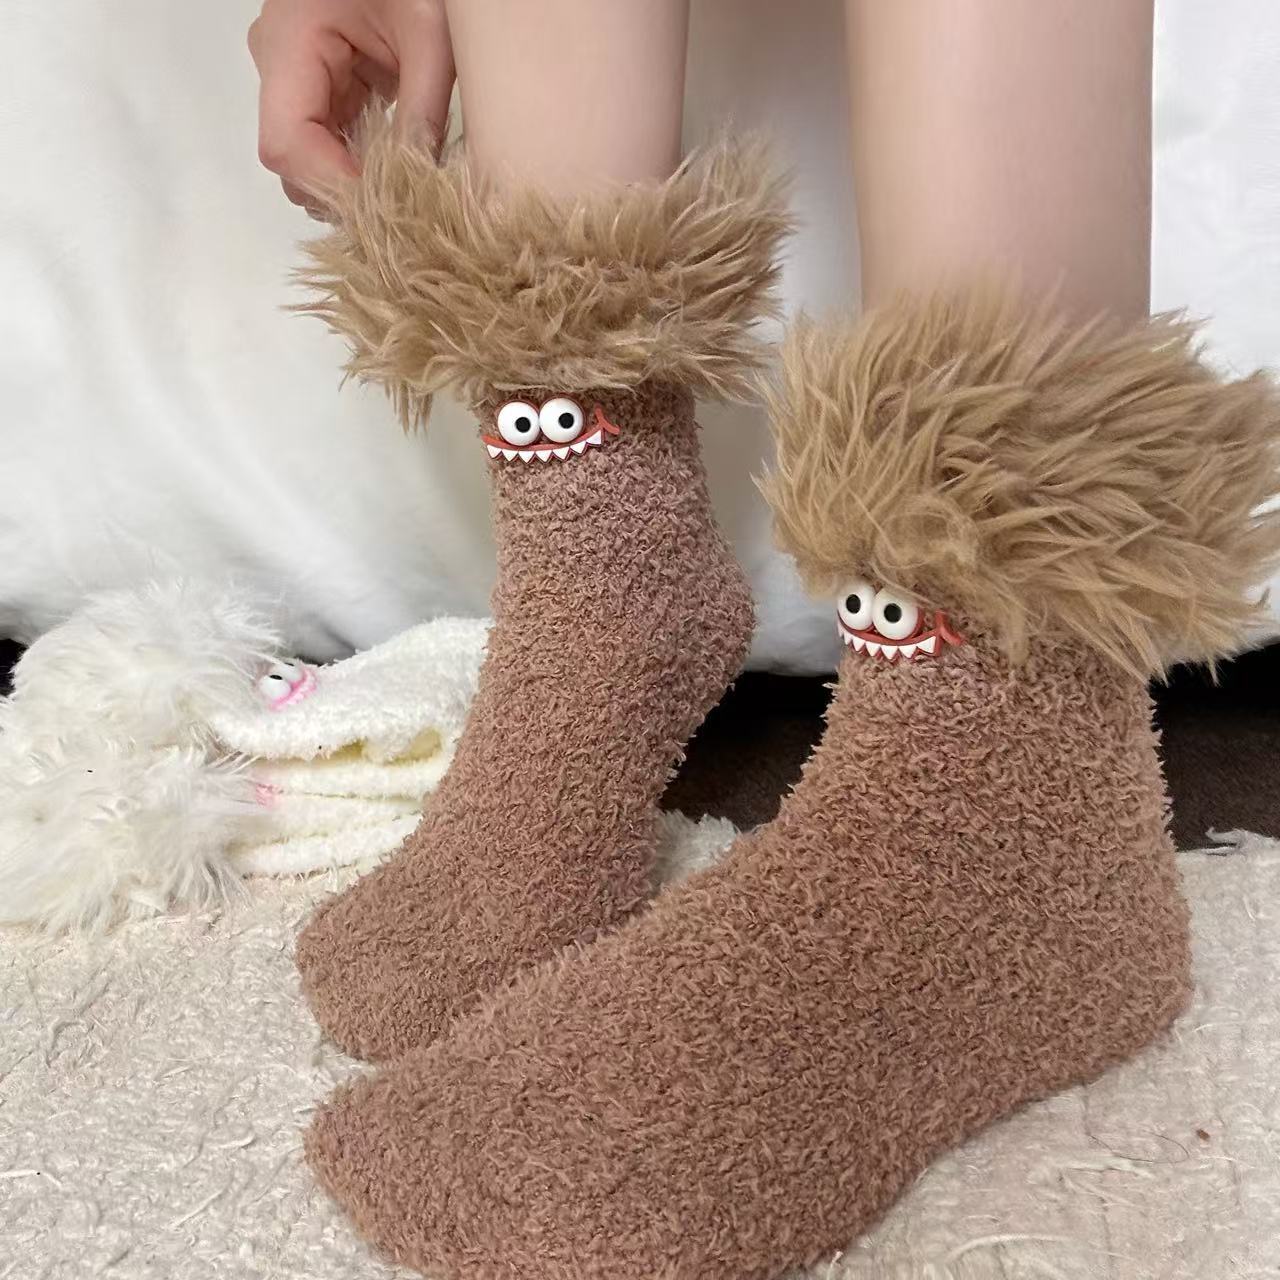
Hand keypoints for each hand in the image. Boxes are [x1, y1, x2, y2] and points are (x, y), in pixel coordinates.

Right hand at [248, 0, 453, 212]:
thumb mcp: (429, 35)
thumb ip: (424, 110)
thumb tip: (418, 185)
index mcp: (290, 42)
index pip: (287, 145)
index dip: (334, 186)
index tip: (387, 206)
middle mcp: (278, 64)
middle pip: (294, 163)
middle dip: (346, 192)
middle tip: (406, 205)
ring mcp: (295, 77)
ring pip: (310, 161)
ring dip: (355, 183)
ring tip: (406, 186)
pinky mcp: (320, 86)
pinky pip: (330, 142)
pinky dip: (362, 163)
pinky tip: (400, 166)